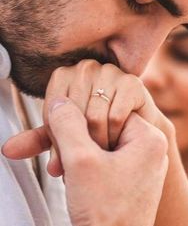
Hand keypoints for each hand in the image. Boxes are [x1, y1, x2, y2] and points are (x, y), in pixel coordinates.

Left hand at [2, 60, 173, 174]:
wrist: (136, 131)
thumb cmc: (97, 131)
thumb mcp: (65, 137)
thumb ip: (39, 139)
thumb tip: (7, 150)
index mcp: (64, 74)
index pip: (52, 111)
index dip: (58, 138)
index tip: (67, 154)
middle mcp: (85, 67)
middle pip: (72, 115)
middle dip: (78, 144)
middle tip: (86, 158)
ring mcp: (109, 71)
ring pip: (93, 117)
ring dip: (97, 143)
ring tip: (101, 153)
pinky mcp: (131, 81)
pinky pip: (115, 116)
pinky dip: (115, 135)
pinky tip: (118, 141)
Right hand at [47, 97, 167, 225]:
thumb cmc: (103, 212)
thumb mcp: (79, 159)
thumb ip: (67, 123)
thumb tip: (60, 101)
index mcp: (150, 137)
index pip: (108, 108)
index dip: (83, 124)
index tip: (75, 146)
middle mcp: (152, 150)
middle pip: (105, 126)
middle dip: (81, 143)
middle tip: (72, 162)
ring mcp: (144, 167)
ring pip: (103, 144)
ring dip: (81, 156)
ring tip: (76, 177)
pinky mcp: (133, 181)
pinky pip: (107, 161)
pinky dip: (88, 168)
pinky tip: (81, 184)